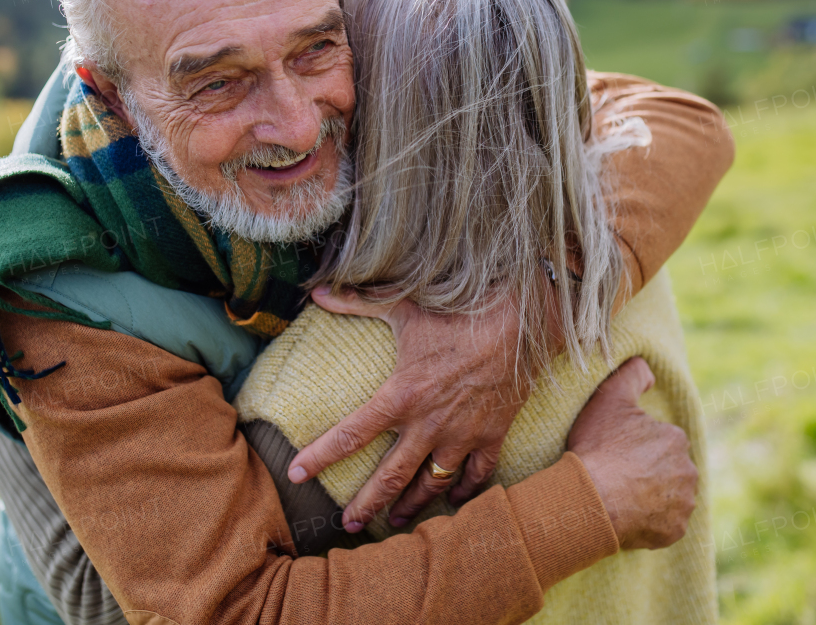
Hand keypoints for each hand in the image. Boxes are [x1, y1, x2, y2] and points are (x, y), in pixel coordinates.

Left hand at [288, 287, 532, 531]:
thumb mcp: (403, 307)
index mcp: (400, 396)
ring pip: (432, 484)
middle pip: (390, 477)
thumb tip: (316, 290)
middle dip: (367, 504)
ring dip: (412, 505)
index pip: (349, 435)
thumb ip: (357, 302)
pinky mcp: (492, 435)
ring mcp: (462, 434)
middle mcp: (428, 424)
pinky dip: (465, 492)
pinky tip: (455, 502)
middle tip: (349, 524)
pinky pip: (477, 475)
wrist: (519, 322)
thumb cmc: (458, 313)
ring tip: (396, 520)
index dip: (318, 457)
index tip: (296, 474)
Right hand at [567, 357, 697, 549]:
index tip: (616, 452)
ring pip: (669, 497)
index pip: (660, 441)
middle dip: (648, 472)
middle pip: (667, 469)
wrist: (592, 497)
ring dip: (652, 497)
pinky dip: (650, 522)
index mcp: (676, 439)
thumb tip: (649, 369)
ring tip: (621, 497)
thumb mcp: (610, 397)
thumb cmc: (599, 447)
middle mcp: (688, 471)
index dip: (636, 446)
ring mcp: (683, 504)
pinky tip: (627, 516)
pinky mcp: (674, 531)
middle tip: (618, 475)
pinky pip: (665, 525)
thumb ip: (632, 373)